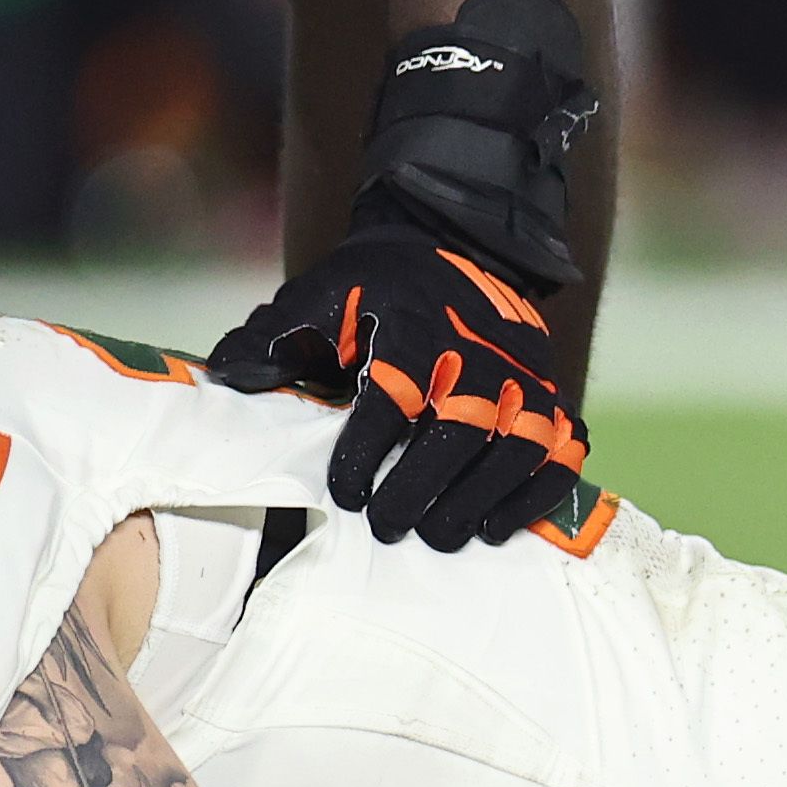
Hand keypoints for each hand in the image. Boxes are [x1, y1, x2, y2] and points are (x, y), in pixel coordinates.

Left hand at [212, 222, 590, 550]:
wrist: (459, 251)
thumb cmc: (379, 290)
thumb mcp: (321, 293)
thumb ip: (273, 336)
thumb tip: (226, 372)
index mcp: (415, 324)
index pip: (394, 393)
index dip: (366, 450)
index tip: (343, 492)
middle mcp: (480, 350)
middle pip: (458, 429)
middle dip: (421, 487)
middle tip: (389, 527)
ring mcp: (526, 377)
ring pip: (514, 448)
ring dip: (477, 501)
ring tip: (438, 536)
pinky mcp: (556, 399)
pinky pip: (560, 454)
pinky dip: (533, 496)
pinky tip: (494, 528)